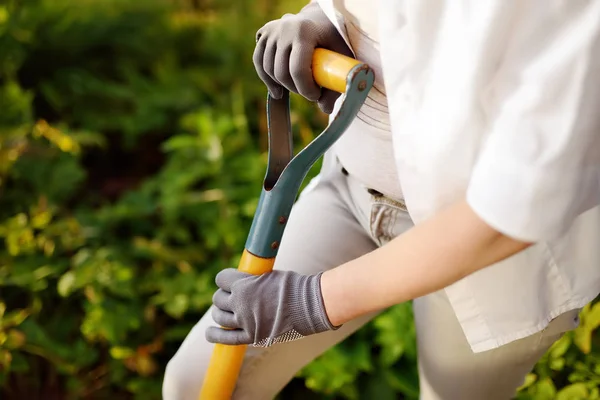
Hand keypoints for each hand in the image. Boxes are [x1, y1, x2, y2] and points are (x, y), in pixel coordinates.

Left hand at [206, 268, 337, 346]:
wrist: (309, 305)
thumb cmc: (292, 286)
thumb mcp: (268, 275)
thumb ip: (252, 280)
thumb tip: (242, 280)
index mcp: (244, 284)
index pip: (221, 279)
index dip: (225, 279)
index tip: (229, 281)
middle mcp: (240, 303)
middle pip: (218, 299)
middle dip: (223, 296)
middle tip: (231, 296)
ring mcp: (244, 321)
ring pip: (219, 317)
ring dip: (220, 312)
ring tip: (226, 311)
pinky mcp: (251, 336)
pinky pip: (226, 338)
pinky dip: (215, 335)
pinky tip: (210, 332)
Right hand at [253, 2, 352, 113]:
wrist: (318, 17)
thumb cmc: (333, 38)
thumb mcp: (342, 56)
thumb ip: (336, 83)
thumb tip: (325, 109)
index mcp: (304, 31)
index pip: (298, 69)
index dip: (306, 89)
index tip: (316, 96)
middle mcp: (285, 29)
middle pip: (281, 72)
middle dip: (295, 88)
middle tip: (308, 92)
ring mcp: (272, 31)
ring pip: (268, 69)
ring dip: (282, 85)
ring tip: (296, 89)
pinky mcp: (264, 34)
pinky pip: (258, 61)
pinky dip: (266, 78)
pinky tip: (276, 91)